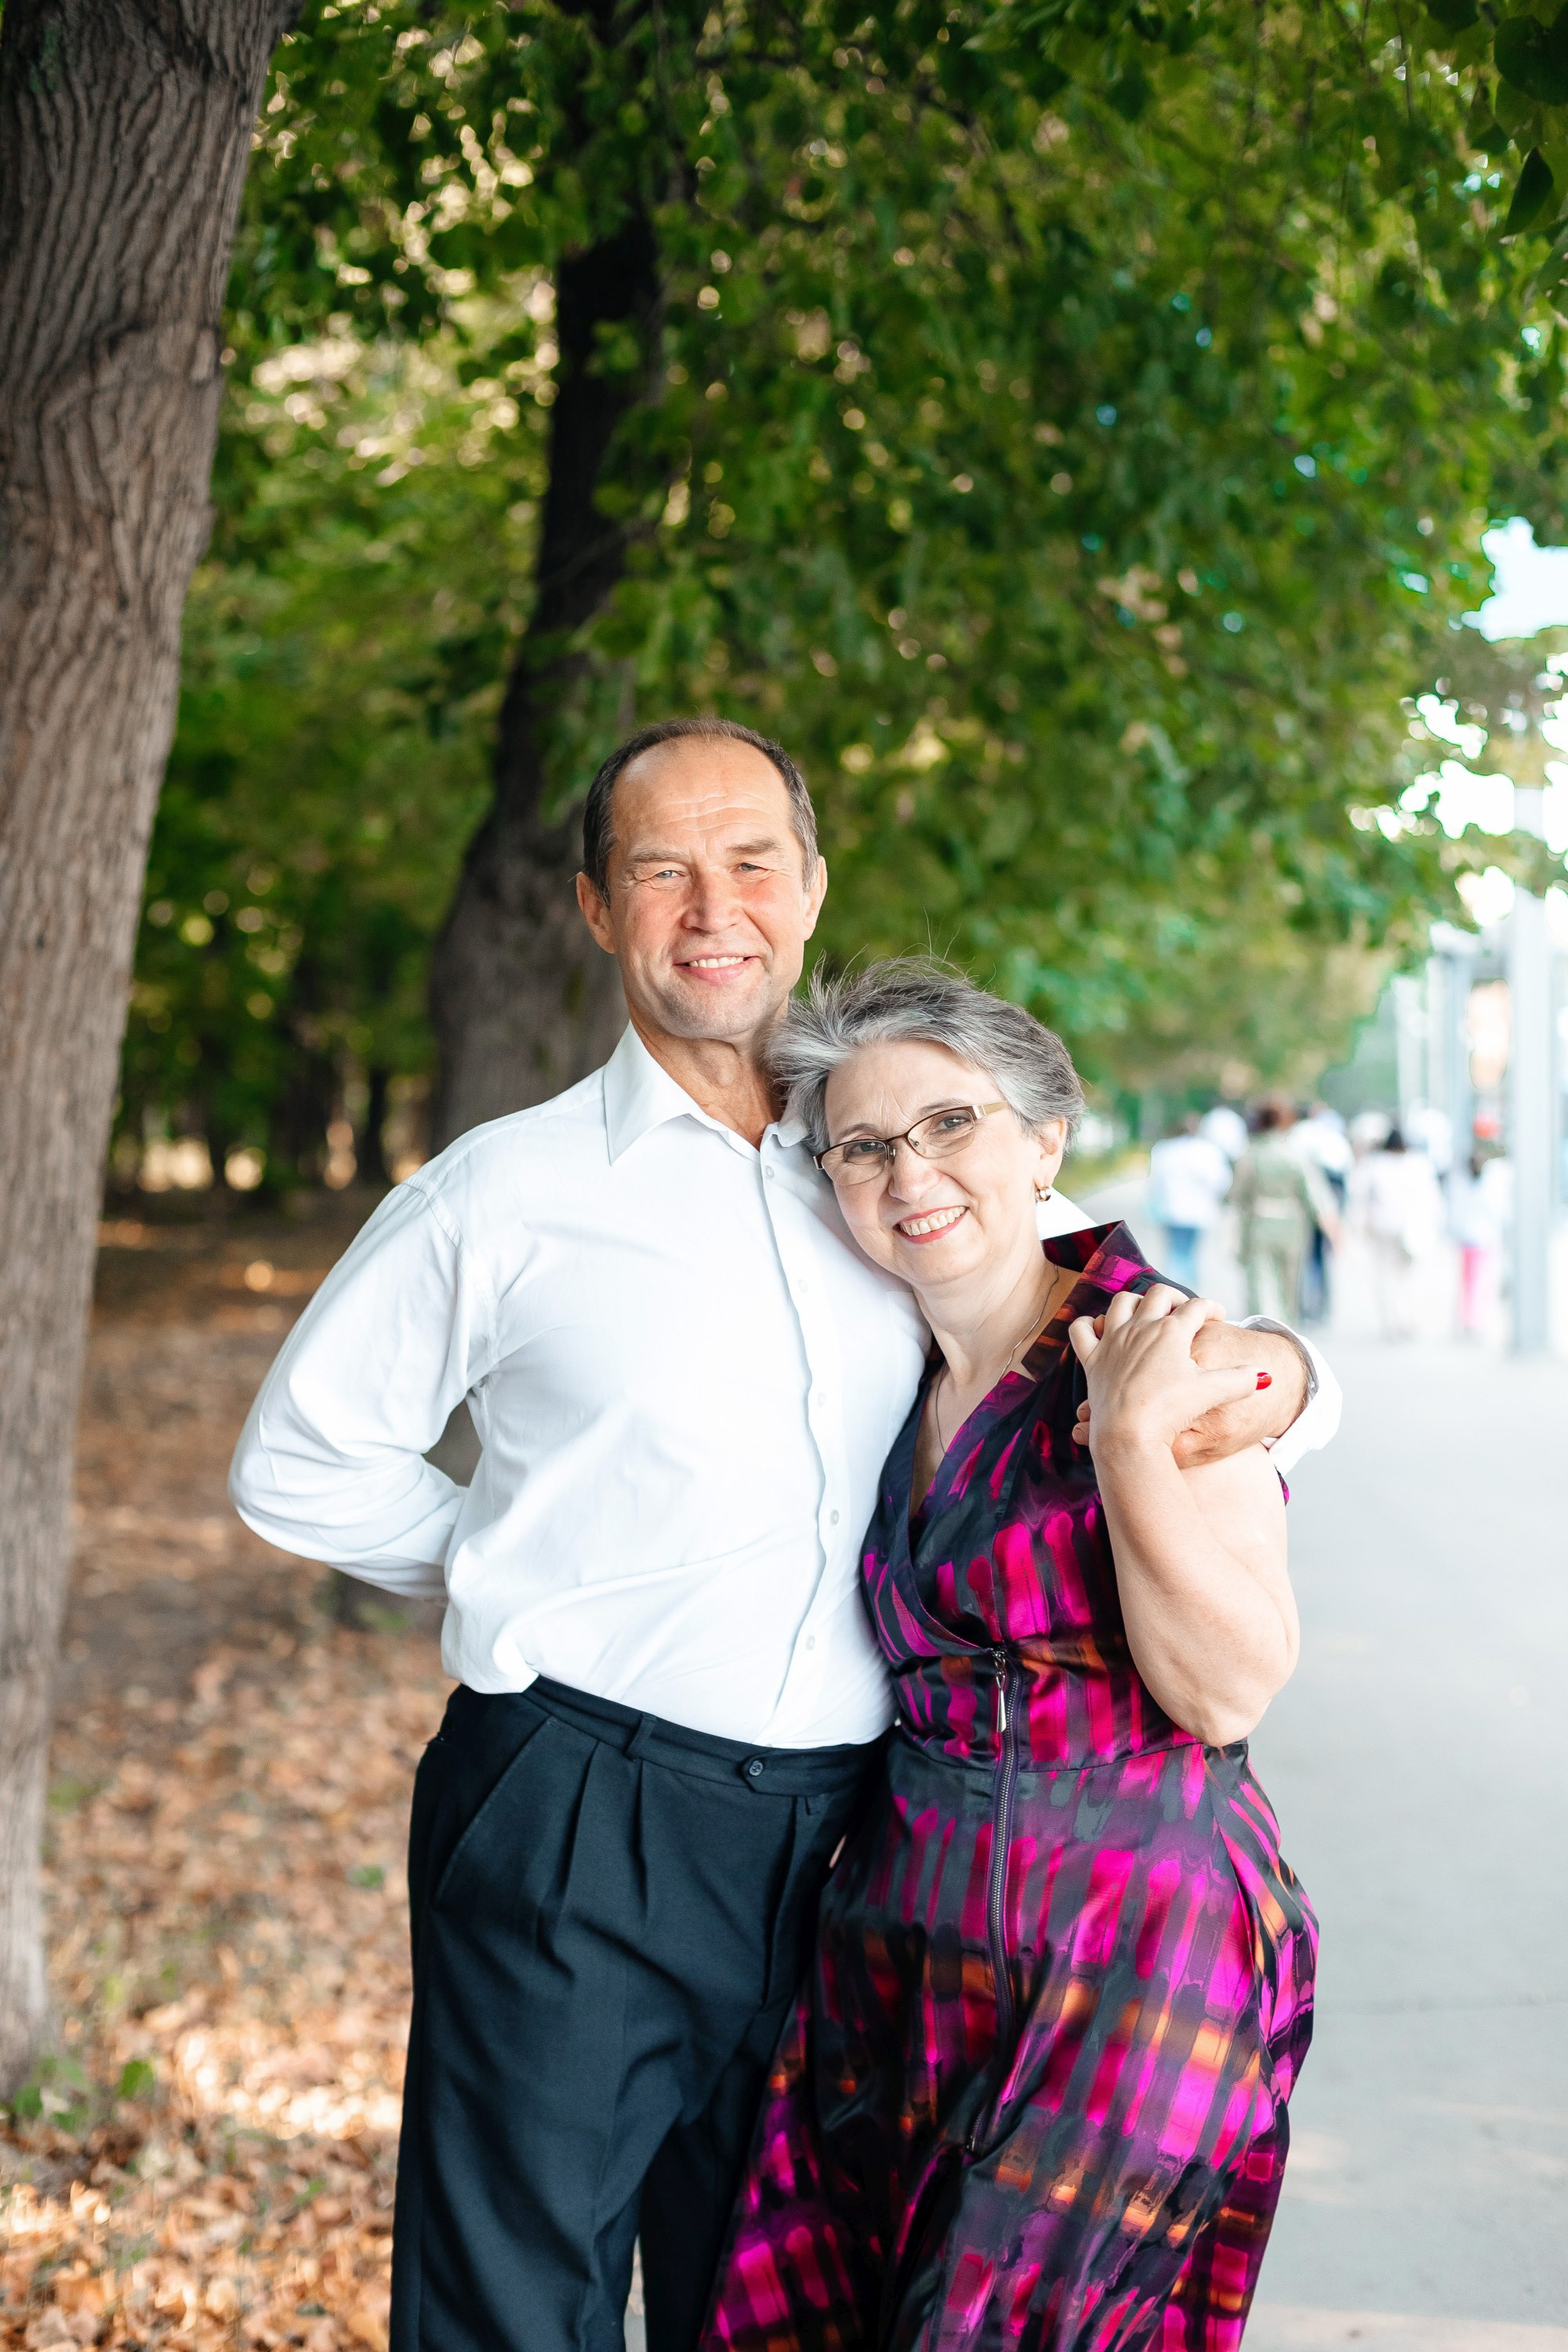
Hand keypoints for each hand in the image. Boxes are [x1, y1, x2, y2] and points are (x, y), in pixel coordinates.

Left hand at [1068, 1288, 1268, 1461]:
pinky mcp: (1092, 1358)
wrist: (1128, 1433)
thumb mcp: (1211, 1394)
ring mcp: (1113, 1340)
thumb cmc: (1170, 1411)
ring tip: (1145, 1312)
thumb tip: (1266, 1376)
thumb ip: (1240, 1381)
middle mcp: (1140, 1327)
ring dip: (1135, 1301)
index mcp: (1171, 1331)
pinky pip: (1083, 1330)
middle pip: (1158, 1294)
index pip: (1196, 1307)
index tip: (1218, 1314)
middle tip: (1184, 1309)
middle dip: (1175, 1297)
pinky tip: (1098, 1328)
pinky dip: (1089, 1324)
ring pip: (1121, 1303)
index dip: (1211, 1307)